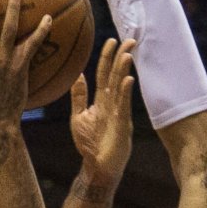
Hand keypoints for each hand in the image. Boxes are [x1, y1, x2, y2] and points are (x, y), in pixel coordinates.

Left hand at [68, 39, 136, 181]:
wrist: (96, 167)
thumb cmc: (89, 144)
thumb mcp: (79, 116)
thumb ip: (79, 96)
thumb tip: (78, 75)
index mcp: (102, 101)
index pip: (104, 74)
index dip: (107, 57)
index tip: (110, 41)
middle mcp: (112, 104)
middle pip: (116, 76)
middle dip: (121, 57)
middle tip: (129, 40)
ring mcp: (119, 114)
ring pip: (121, 88)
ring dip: (124, 71)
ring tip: (127, 54)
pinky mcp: (122, 126)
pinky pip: (123, 106)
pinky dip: (124, 93)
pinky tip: (127, 80)